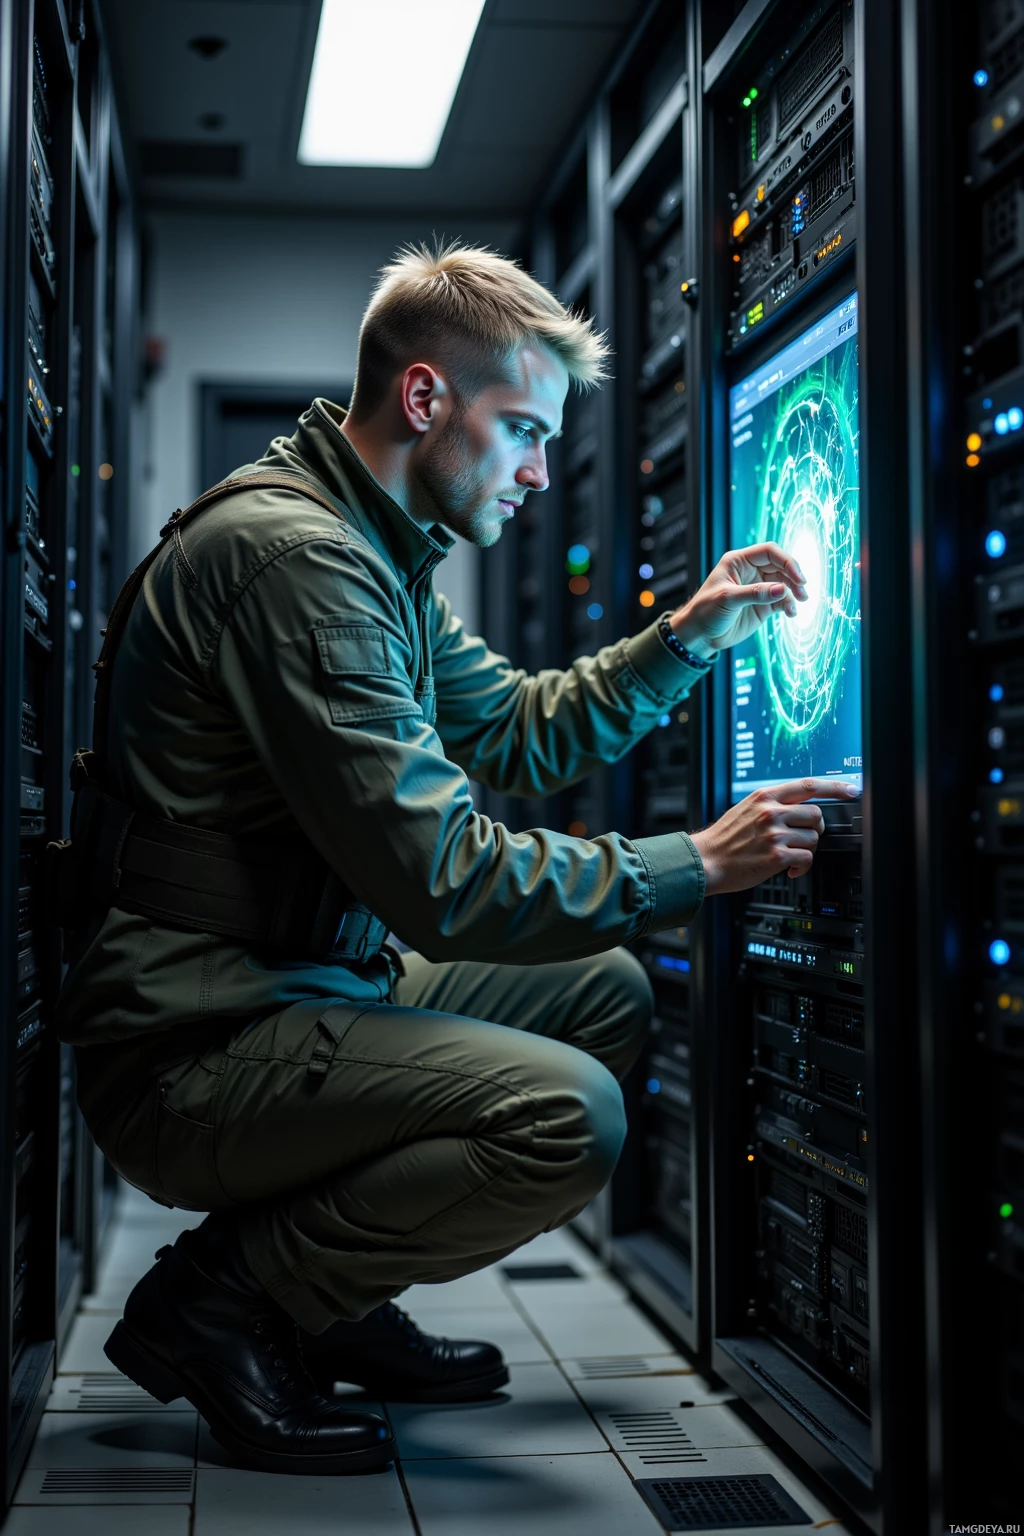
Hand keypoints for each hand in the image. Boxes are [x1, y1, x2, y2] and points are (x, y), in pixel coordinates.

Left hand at [669, 542, 808, 657]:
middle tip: (803, 593)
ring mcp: (758, 588)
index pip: (769, 552)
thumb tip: (782, 589)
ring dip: (794, 592)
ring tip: (799, 603)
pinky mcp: (763, 605)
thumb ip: (755, 593)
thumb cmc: (705, 611)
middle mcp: (751, 571)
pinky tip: (791, 613)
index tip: (798, 577)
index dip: (787, 561)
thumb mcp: (728, 599)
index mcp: (739, 561)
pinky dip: (789, 605)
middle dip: (794, 578)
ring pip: (784, 584)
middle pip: (781, 566)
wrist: (700, 635)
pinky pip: (782, 600)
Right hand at [689, 778, 860, 893]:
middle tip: (802, 837)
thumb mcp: (745, 808)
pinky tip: (789, 869)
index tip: (851, 789)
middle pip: (817, 814)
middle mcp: (771, 812)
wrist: (706, 860)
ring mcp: (774, 834)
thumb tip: (801, 806)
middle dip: (815, 828)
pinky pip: (806, 859)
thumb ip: (772, 804)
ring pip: (813, 838)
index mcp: (764, 796)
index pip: (808, 785)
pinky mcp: (776, 857)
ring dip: (806, 849)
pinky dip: (801, 867)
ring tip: (790, 855)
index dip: (835, 787)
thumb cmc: (724, 838)